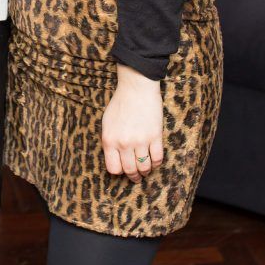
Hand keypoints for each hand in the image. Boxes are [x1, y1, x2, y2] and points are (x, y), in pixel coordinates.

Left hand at [101, 64, 163, 181]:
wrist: (136, 88)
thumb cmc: (120, 103)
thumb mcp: (107, 122)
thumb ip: (109, 141)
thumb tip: (114, 158)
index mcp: (109, 140)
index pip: (113, 168)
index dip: (119, 172)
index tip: (123, 170)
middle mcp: (124, 143)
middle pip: (130, 170)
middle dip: (134, 176)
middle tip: (136, 177)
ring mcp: (140, 141)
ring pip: (144, 167)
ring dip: (145, 171)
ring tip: (146, 170)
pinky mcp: (155, 136)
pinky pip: (157, 158)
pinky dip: (156, 163)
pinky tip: (154, 161)